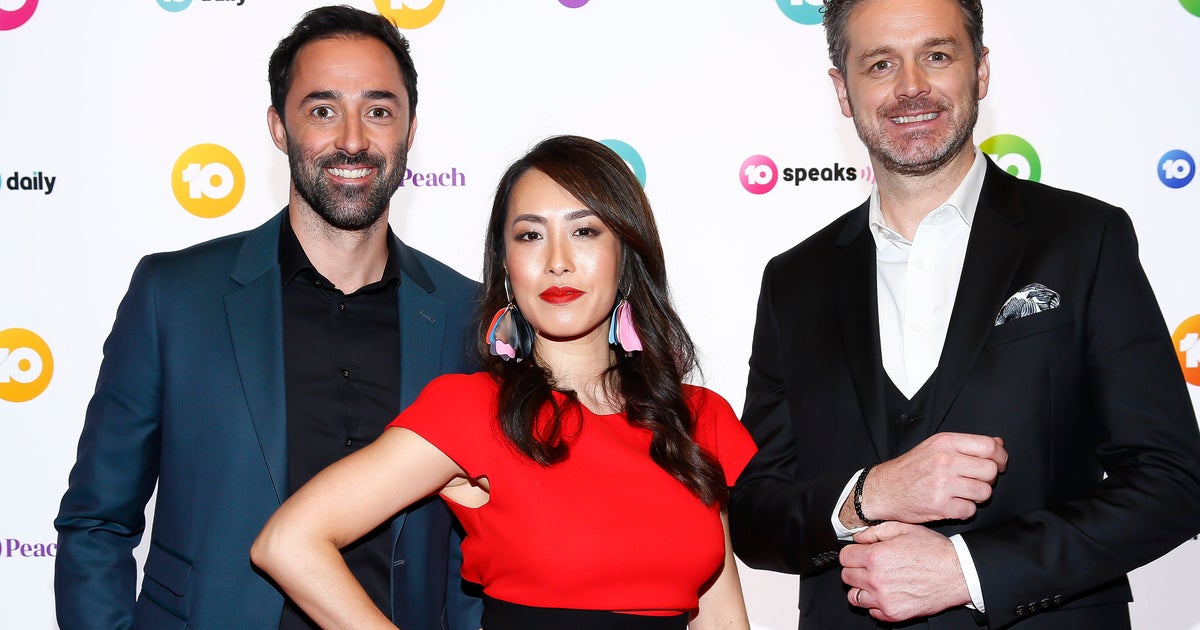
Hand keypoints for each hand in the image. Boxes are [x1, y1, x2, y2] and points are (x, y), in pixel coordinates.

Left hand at [840, 522, 970, 621]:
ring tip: (875, 582)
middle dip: (855, 569)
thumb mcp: (904, 529)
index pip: (844, 557)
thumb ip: (875, 531)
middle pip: (847, 576)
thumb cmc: (934, 551)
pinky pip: (871, 612)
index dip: (852, 553)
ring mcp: (884, 599)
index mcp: (876, 556)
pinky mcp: (894, 613)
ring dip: (861, 588)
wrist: (958, 573)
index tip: (858, 554)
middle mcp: (877, 579)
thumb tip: (857, 537)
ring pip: (854, 596)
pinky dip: (875, 604)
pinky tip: (887, 593)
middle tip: (869, 567)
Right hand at [852, 432, 1006, 525]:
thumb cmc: (911, 468)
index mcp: (945, 443)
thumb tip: (998, 443)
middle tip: (976, 481)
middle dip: (988, 479)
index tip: (999, 465)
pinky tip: (952, 504)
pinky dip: (964, 510)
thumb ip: (967, 445)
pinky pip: (970, 510)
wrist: (884, 489)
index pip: (989, 447)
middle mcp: (944, 461)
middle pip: (990, 471)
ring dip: (977, 496)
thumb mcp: (936, 447)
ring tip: (963, 493)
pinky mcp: (940, 505)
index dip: (1001, 458)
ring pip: (984, 492)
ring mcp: (942, 484)